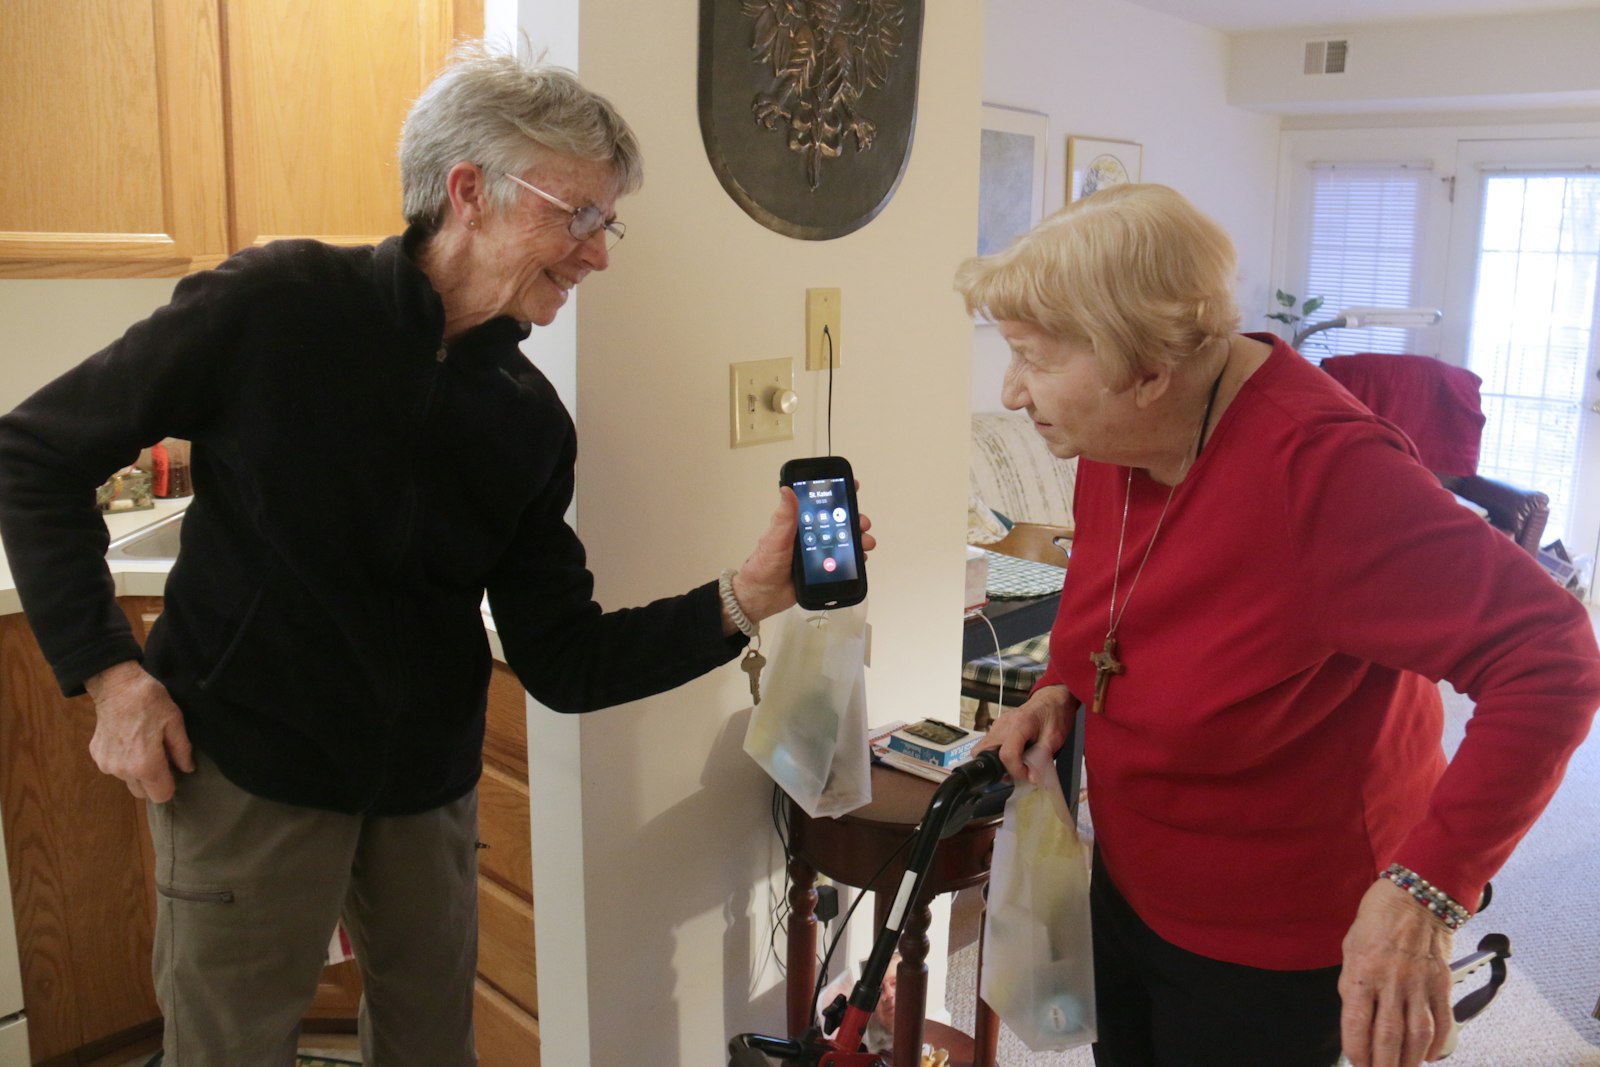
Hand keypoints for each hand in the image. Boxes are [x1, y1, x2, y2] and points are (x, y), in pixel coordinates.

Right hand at [85, 660, 194, 802]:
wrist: (116, 686)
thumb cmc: (150, 702)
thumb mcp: (175, 722)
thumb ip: (182, 750)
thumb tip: (187, 769)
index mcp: (146, 765)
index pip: (161, 796)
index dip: (170, 785)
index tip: (172, 770)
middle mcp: (123, 771)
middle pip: (142, 793)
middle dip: (153, 781)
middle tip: (159, 757)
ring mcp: (107, 765)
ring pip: (128, 781)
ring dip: (137, 772)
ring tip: (142, 745)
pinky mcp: (97, 757)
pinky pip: (115, 768)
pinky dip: (123, 761)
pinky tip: (128, 741)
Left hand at [726, 485, 877, 630]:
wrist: (762, 596)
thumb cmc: (764, 565)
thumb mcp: (775, 539)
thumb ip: (784, 517)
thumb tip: (787, 490)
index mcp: (798, 524)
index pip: (819, 504)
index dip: (836, 494)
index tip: (851, 487)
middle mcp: (811, 535)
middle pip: (837, 522)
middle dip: (854, 520)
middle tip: (863, 524)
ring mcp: (818, 552)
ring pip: (844, 541)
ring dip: (858, 539)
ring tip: (866, 543)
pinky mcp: (823, 570)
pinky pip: (843, 561)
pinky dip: (854, 558)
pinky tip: (860, 559)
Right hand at [975, 684, 1076, 784]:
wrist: (1051, 700)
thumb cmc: (1054, 715)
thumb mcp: (1054, 739)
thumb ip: (1042, 760)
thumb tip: (1032, 778)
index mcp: (1019, 725)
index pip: (1006, 755)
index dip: (1016, 771)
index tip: (1027, 775)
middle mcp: (1003, 724)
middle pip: (983, 751)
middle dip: (996, 768)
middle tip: (1013, 772)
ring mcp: (998, 725)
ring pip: (982, 749)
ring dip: (997, 761)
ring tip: (1016, 764)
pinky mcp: (997, 728)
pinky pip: (990, 745)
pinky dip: (999, 754)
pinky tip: (1015, 755)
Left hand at [1339, 877, 1455, 1066]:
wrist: (1416, 897)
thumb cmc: (1377, 919)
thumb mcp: (1350, 948)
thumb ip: (1353, 983)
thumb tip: (1356, 1016)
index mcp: (1362, 972)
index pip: (1356, 1023)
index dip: (1357, 1050)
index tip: (1357, 1063)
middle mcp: (1390, 982)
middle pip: (1387, 1036)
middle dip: (1383, 1063)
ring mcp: (1418, 984)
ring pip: (1416, 1034)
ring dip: (1409, 1059)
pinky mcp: (1441, 983)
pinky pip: (1441, 1021)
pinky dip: (1436, 1043)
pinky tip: (1428, 1055)